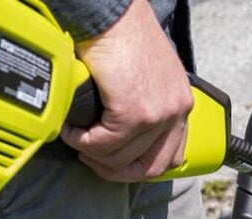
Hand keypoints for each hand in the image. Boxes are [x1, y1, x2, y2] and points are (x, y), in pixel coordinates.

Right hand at [61, 0, 192, 181]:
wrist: (111, 13)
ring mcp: (158, 115)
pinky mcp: (134, 113)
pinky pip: (104, 143)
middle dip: (115, 170)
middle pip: (149, 166)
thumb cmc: (123, 35)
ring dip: (93, 153)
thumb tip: (123, 132)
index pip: (171, 156)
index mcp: (181, 105)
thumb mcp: (148, 75)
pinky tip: (71, 129)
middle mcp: (176, 112)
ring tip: (76, 139)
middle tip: (91, 158)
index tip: (116, 163)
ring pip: (121, 157)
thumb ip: (145, 102)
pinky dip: (82, 141)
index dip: (140, 167)